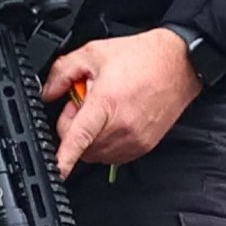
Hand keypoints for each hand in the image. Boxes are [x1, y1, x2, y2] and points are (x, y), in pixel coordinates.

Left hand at [41, 29, 204, 176]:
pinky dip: (107, 141)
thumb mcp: (93, 53)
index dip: (63, 158)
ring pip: (96, 153)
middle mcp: (121, 126)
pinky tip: (116, 118)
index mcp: (106, 102)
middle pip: (81, 145)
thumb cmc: (142, 58)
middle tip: (84, 103)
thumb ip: (62, 72)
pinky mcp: (144, 146)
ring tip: (105, 109)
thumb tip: (46, 93)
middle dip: (74, 127)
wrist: (179, 64)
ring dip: (91, 137)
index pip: (78, 138)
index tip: (56, 171)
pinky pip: (113, 154)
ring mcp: (134, 139)